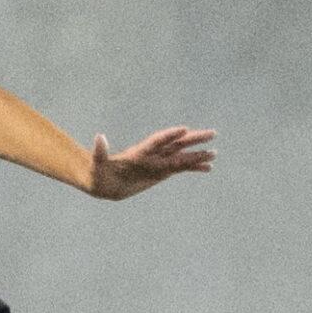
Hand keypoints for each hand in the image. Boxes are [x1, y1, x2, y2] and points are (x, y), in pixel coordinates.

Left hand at [88, 126, 215, 199]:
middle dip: (193, 139)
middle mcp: (151, 155)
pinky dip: (194, 167)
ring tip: (214, 153)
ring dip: (197, 154)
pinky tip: (208, 167)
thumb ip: (99, 152)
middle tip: (212, 133)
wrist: (102, 184)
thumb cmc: (97, 174)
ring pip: (181, 156)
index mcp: (138, 153)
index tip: (184, 129)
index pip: (157, 141)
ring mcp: (158, 163)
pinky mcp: (161, 172)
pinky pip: (181, 168)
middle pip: (175, 144)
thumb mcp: (97, 164)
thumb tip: (99, 137)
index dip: (169, 135)